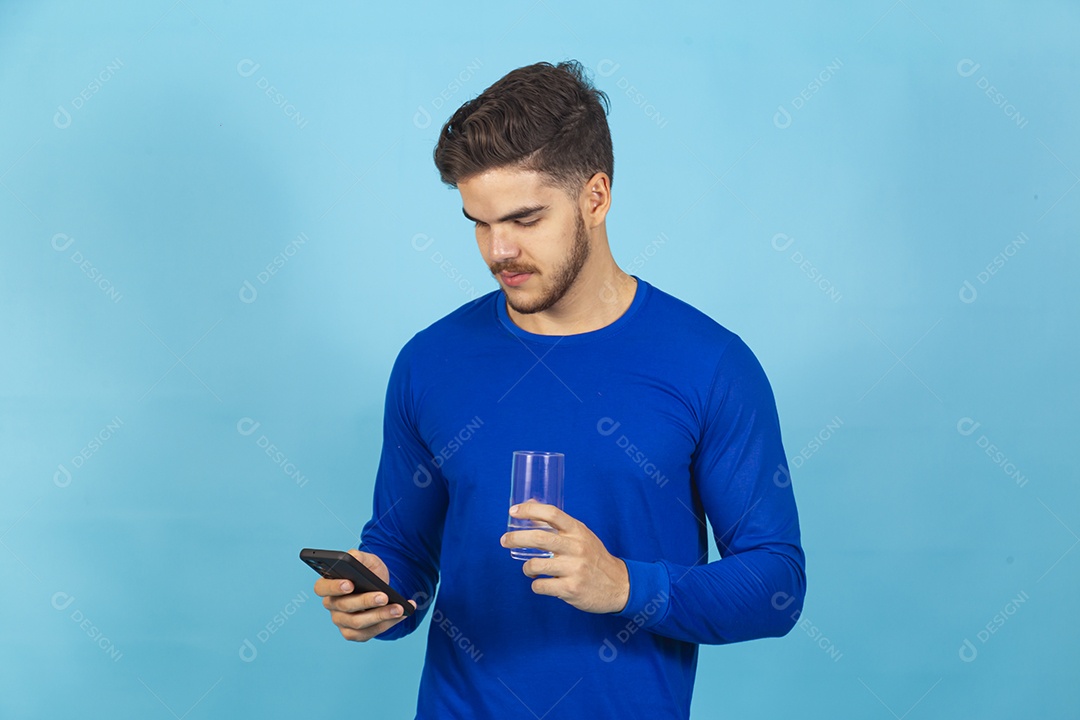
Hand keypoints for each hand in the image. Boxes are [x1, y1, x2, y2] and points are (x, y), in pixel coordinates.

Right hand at [312, 549, 416, 641]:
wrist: (380, 585)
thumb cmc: (368, 571)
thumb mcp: (366, 559)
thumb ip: (357, 556)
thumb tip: (354, 558)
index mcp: (327, 585)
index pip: (321, 588)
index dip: (333, 587)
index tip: (350, 584)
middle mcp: (331, 605)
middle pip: (344, 606)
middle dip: (366, 602)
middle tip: (384, 596)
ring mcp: (341, 621)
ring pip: (358, 623)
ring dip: (380, 616)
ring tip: (399, 608)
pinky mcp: (353, 633)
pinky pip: (369, 633)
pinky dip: (387, 624)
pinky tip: (400, 614)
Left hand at [500, 501, 629, 613]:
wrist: (619, 585)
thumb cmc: (594, 557)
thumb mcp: (580, 535)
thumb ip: (557, 523)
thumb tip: (530, 503)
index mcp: (577, 531)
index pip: (552, 513)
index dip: (530, 510)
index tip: (513, 511)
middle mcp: (576, 547)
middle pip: (539, 538)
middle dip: (515, 538)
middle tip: (504, 540)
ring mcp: (574, 569)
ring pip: (536, 565)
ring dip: (526, 567)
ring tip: (528, 569)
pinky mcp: (571, 589)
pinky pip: (541, 586)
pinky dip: (535, 585)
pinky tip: (540, 583)